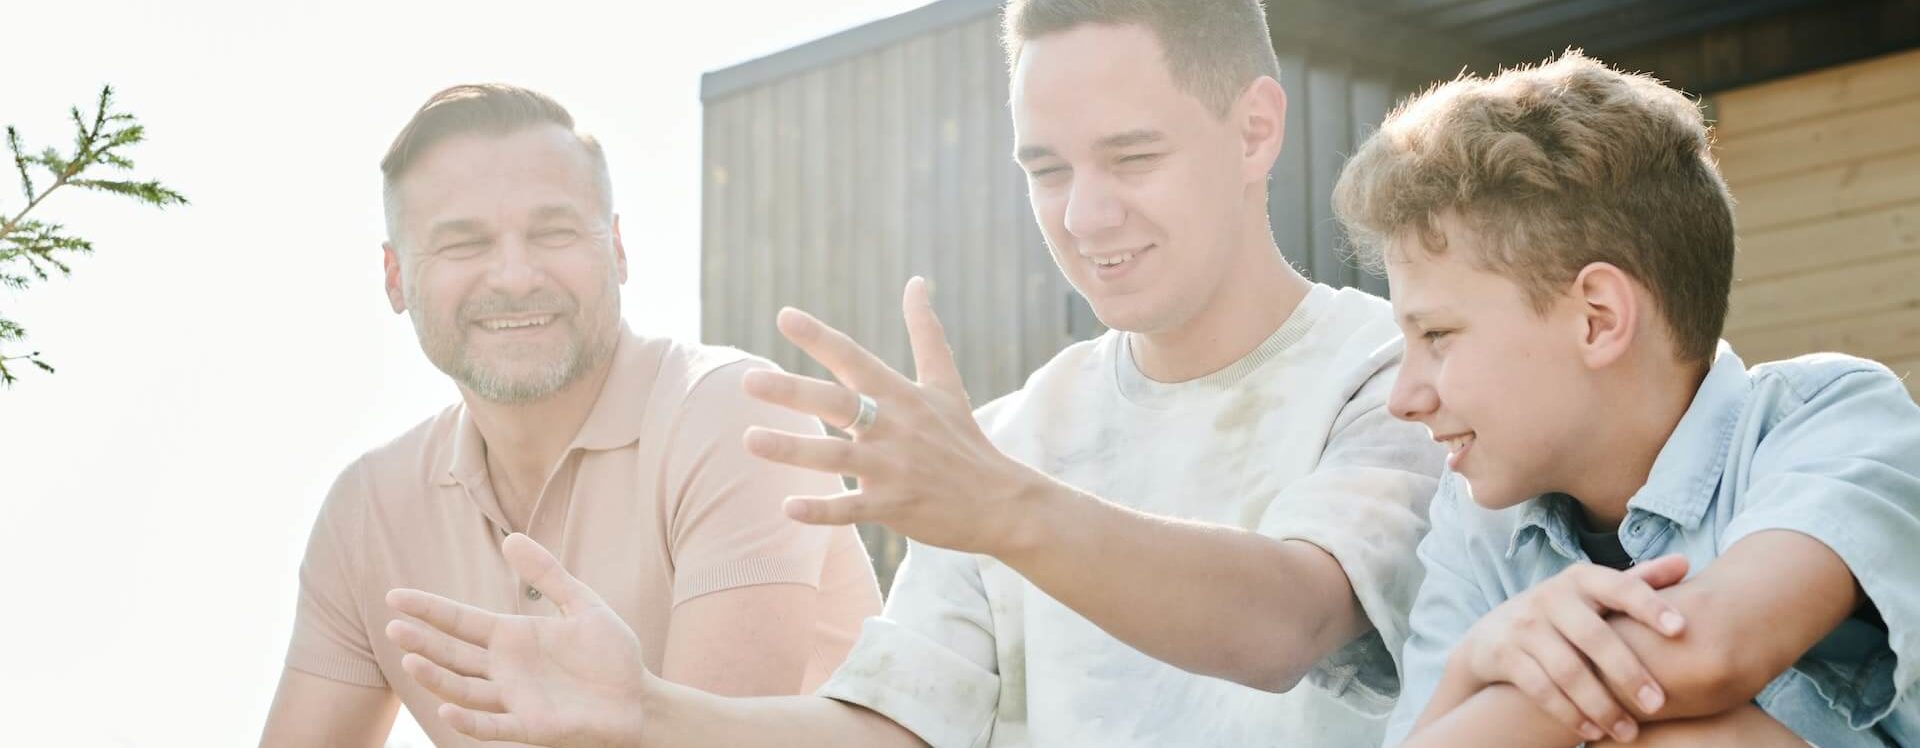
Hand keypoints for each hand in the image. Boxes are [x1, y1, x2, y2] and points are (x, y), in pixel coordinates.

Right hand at [385, 533, 654, 747]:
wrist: (640, 698)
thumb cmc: (612, 654)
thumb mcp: (583, 604)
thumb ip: (548, 575)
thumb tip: (511, 538)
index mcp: (513, 636)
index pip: (460, 621)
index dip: (429, 609)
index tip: (394, 596)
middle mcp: (505, 668)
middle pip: (454, 654)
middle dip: (423, 642)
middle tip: (393, 628)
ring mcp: (515, 698)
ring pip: (464, 689)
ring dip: (437, 678)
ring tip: (411, 662)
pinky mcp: (531, 726)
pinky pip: (493, 726)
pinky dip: (469, 721)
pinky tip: (447, 708)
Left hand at [740, 276, 1051, 554]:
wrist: (1001, 501)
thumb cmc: (964, 439)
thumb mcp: (946, 383)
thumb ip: (926, 332)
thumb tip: (915, 281)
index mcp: (902, 395)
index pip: (855, 358)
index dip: (819, 338)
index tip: (783, 316)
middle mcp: (895, 427)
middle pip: (838, 403)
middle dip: (793, 391)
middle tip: (749, 380)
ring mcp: (895, 468)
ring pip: (836, 456)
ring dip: (792, 449)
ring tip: (749, 439)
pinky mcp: (896, 506)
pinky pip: (852, 509)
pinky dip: (822, 509)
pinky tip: (788, 507)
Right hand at [1453, 554, 1690, 742]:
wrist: (1492, 634)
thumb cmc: (1562, 615)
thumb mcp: (1592, 594)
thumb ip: (1636, 582)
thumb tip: (1684, 562)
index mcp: (1580, 580)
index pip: (1619, 587)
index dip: (1649, 606)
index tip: (1680, 630)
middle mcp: (1550, 597)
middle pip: (1595, 637)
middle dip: (1628, 673)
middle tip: (1657, 704)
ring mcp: (1525, 626)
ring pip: (1568, 670)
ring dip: (1601, 705)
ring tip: (1628, 732)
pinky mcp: (1505, 654)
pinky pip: (1541, 689)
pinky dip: (1569, 714)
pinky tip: (1593, 732)